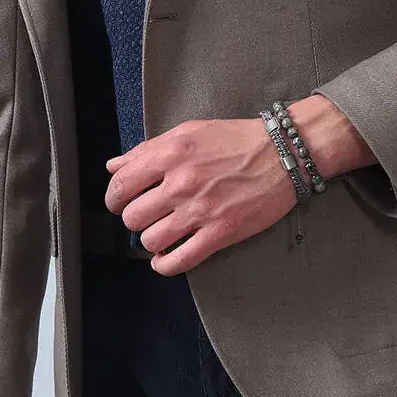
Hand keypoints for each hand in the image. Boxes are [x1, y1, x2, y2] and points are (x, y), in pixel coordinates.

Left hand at [104, 116, 298, 274]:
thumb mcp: (189, 132)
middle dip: (134, 219)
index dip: (114, 198)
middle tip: (146, 216)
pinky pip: (180, 260)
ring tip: (161, 232)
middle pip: (132, 216)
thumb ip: (147, 149)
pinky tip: (165, 259)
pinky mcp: (221, 232)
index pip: (121, 184)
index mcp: (171, 154)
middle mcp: (182, 182)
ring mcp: (201, 210)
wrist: (282, 153)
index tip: (120, 202)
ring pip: (151, 240)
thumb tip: (113, 166)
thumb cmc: (236, 139)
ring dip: (151, 240)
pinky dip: (165, 265)